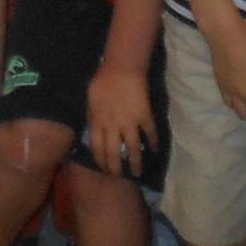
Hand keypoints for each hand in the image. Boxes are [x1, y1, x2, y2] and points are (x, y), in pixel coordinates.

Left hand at [86, 62, 156, 177]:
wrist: (121, 68)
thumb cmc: (102, 81)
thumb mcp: (90, 99)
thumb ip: (92, 116)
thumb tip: (92, 129)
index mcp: (98, 120)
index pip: (97, 147)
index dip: (100, 160)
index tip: (103, 168)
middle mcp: (114, 125)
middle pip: (114, 152)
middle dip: (116, 168)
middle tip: (118, 177)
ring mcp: (130, 122)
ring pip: (133, 149)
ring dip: (135, 162)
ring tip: (137, 172)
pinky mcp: (145, 117)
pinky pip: (150, 134)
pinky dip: (153, 143)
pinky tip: (154, 151)